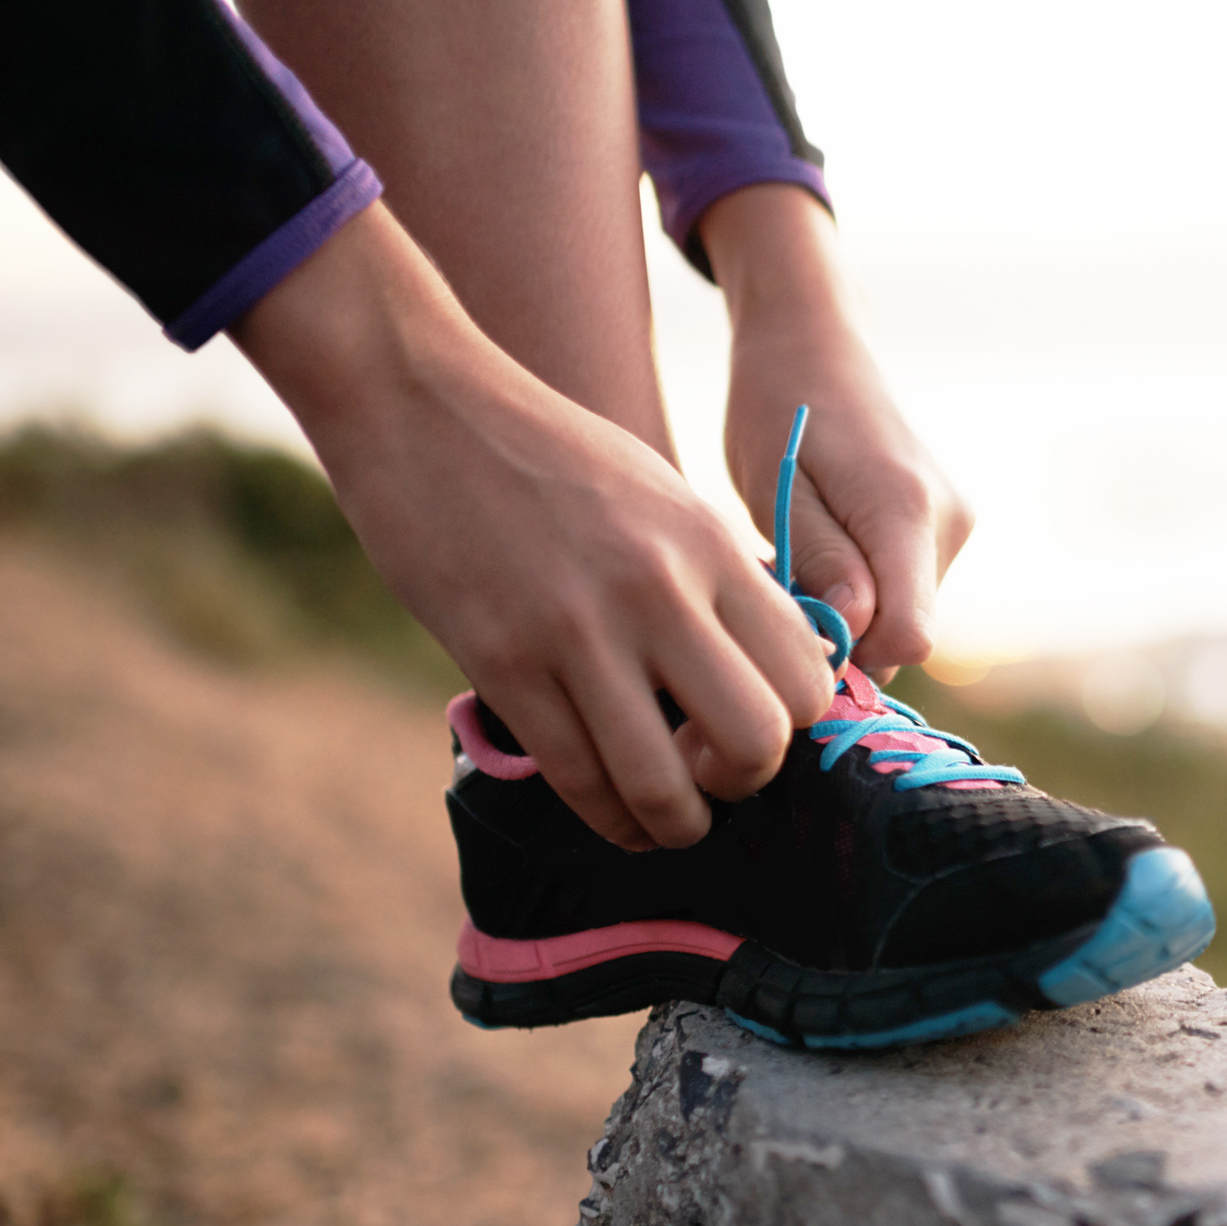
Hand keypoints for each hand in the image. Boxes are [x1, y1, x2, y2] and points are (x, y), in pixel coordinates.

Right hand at [232, 204, 837, 849]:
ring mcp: (580, 630)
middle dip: (746, 782)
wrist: (419, 402)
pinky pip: (576, 774)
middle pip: (758, 738)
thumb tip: (768, 665)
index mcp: (712, 546)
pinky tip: (613, 816)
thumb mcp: (664, 497)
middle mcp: (661, 590)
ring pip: (663, 781)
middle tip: (715, 781)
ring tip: (668, 822)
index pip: (807, 672)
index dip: (796, 726)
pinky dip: (605, 815)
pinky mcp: (502, 660)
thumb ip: (717, 578)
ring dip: (675, 823)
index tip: (760, 731)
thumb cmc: (549, 455)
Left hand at [702, 184, 973, 677]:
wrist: (816, 342)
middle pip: (904, 635)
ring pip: (902, 616)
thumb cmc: (780, 406)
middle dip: (842, 632)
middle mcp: (949, 523)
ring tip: (800, 552)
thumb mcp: (776, 484)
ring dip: (849, 609)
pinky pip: (905, 591)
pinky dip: (863, 588)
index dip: (849, 653)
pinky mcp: (949, 528)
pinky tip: (825, 545)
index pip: (910, 637)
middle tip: (780, 584)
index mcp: (905, 511)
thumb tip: (855, 632)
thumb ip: (818, 559)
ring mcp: (955, 527)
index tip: (791, 624)